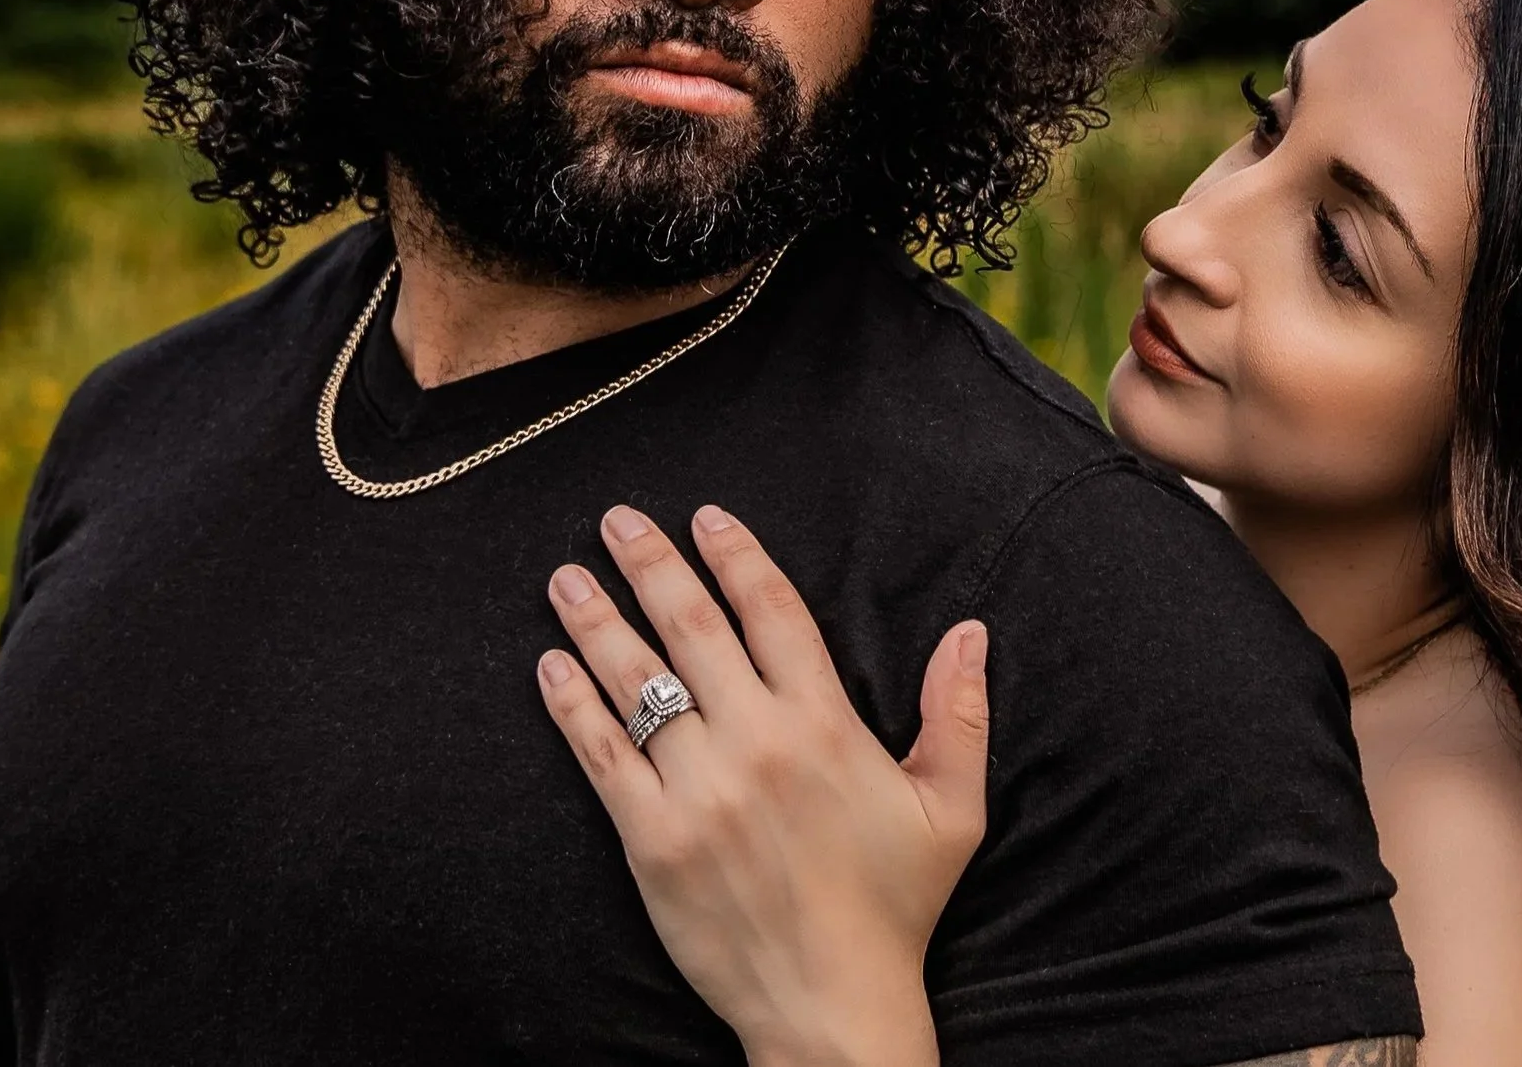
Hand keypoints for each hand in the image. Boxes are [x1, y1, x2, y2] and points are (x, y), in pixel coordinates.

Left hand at [536, 503, 990, 1066]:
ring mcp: (698, 790)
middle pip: (692, 628)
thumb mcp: (951, 809)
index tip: (706, 517)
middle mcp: (757, 743)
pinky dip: (573, 706)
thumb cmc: (895, 907)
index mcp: (825, 725)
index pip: (773, 612)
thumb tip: (971, 632)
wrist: (831, 1004)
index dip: (737, 557)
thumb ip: (959, 714)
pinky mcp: (651, 839)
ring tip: (565, 578)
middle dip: (650, 564)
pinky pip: (602, 756)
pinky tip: (551, 665)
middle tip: (617, 520)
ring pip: (638, 682)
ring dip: (597, 620)